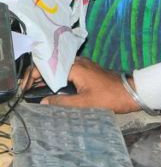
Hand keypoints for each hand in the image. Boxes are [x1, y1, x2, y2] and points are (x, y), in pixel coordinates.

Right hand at [24, 57, 140, 113]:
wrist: (130, 93)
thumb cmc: (108, 97)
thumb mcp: (83, 104)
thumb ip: (61, 102)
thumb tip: (42, 102)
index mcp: (76, 67)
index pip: (49, 66)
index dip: (34, 75)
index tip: (25, 87)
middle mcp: (79, 63)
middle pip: (53, 66)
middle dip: (39, 76)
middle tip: (26, 90)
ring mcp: (84, 66)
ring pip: (60, 69)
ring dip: (48, 78)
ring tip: (35, 91)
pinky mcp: (88, 72)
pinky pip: (68, 73)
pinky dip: (58, 80)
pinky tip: (51, 90)